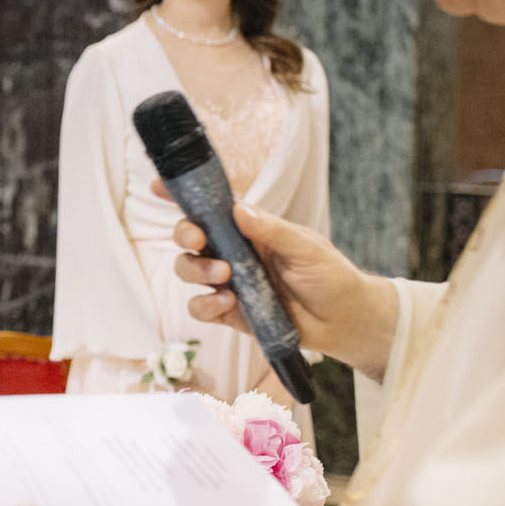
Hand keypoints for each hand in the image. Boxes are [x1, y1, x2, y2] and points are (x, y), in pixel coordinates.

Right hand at [153, 181, 399, 381]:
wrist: (346, 320)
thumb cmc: (331, 275)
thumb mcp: (306, 246)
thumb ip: (272, 230)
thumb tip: (238, 209)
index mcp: (250, 229)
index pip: (211, 208)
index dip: (182, 196)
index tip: (159, 185)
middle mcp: (233, 253)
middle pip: (188, 238)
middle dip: (184, 234)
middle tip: (198, 239)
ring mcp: (229, 284)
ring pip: (188, 271)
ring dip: (196, 271)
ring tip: (224, 277)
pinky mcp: (230, 314)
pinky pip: (200, 309)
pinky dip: (206, 306)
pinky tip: (227, 304)